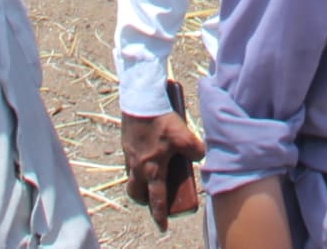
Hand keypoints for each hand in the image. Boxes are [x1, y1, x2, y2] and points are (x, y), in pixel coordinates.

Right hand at [121, 110, 206, 225]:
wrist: (140, 100)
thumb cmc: (161, 120)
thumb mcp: (183, 135)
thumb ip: (195, 150)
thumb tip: (200, 157)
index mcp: (152, 169)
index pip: (156, 199)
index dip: (160, 215)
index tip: (163, 227)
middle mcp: (138, 166)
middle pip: (137, 193)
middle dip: (144, 200)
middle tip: (153, 199)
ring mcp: (129, 156)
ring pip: (132, 178)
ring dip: (140, 182)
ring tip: (152, 175)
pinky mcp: (126, 144)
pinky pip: (130, 161)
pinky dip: (138, 163)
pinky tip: (148, 152)